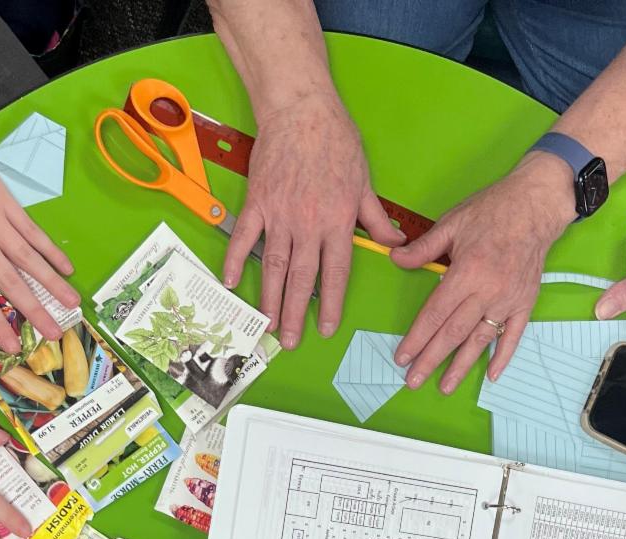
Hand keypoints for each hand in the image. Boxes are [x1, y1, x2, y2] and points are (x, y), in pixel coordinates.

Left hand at [0, 118, 79, 353]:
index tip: (14, 345)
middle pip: (14, 284)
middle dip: (36, 311)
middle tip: (56, 332)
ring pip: (30, 260)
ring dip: (53, 284)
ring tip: (73, 303)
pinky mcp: (7, 204)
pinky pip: (33, 232)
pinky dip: (51, 250)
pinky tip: (66, 266)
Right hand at [223, 93, 404, 348]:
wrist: (301, 109)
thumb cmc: (336, 141)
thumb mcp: (365, 181)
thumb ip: (375, 218)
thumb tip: (393, 244)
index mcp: (338, 221)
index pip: (335, 272)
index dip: (331, 303)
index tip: (326, 328)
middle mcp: (309, 224)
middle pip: (302, 279)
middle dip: (296, 314)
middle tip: (290, 341)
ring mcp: (280, 215)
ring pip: (275, 266)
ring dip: (270, 299)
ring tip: (266, 324)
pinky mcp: (258, 203)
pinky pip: (244, 238)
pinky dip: (236, 262)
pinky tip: (232, 284)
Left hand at [391, 155, 573, 393]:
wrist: (536, 204)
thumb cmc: (492, 210)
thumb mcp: (452, 222)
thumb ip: (423, 247)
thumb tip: (394, 258)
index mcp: (466, 272)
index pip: (435, 314)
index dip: (417, 338)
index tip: (403, 356)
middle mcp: (487, 291)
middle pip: (453, 333)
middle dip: (431, 359)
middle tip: (413, 380)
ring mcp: (508, 299)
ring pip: (480, 339)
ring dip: (461, 365)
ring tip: (444, 386)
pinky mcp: (525, 302)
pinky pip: (514, 335)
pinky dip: (503, 356)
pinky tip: (490, 376)